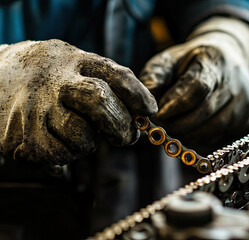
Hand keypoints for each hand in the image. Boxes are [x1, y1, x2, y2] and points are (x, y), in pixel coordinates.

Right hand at [0, 39, 156, 164]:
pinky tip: (58, 139)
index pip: (116, 75)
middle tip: (128, 137)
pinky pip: (60, 156)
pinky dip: (68, 154)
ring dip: (89, 142)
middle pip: (100, 102)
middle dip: (122, 126)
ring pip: (82, 138)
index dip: (138, 95)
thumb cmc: (54, 75)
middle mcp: (55, 82)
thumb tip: (147, 112)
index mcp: (76, 61)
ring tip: (77, 130)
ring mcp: (36, 109)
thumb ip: (111, 82)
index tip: (150, 111)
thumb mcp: (80, 64)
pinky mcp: (21, 137)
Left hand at [140, 17, 248, 145]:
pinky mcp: (244, 117)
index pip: (197, 88)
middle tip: (160, 125)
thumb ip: (155, 78)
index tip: (157, 114)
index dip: (175, 105)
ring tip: (173, 125)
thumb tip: (145, 104)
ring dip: (187, 132)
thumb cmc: (192, 61)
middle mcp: (235, 82)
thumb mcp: (170, 59)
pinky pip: (218, 134)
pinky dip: (199, 135)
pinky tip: (189, 127)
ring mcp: (243, 102)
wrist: (227, 57)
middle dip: (177, 123)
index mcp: (215, 61)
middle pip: (204, 112)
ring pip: (212, 128)